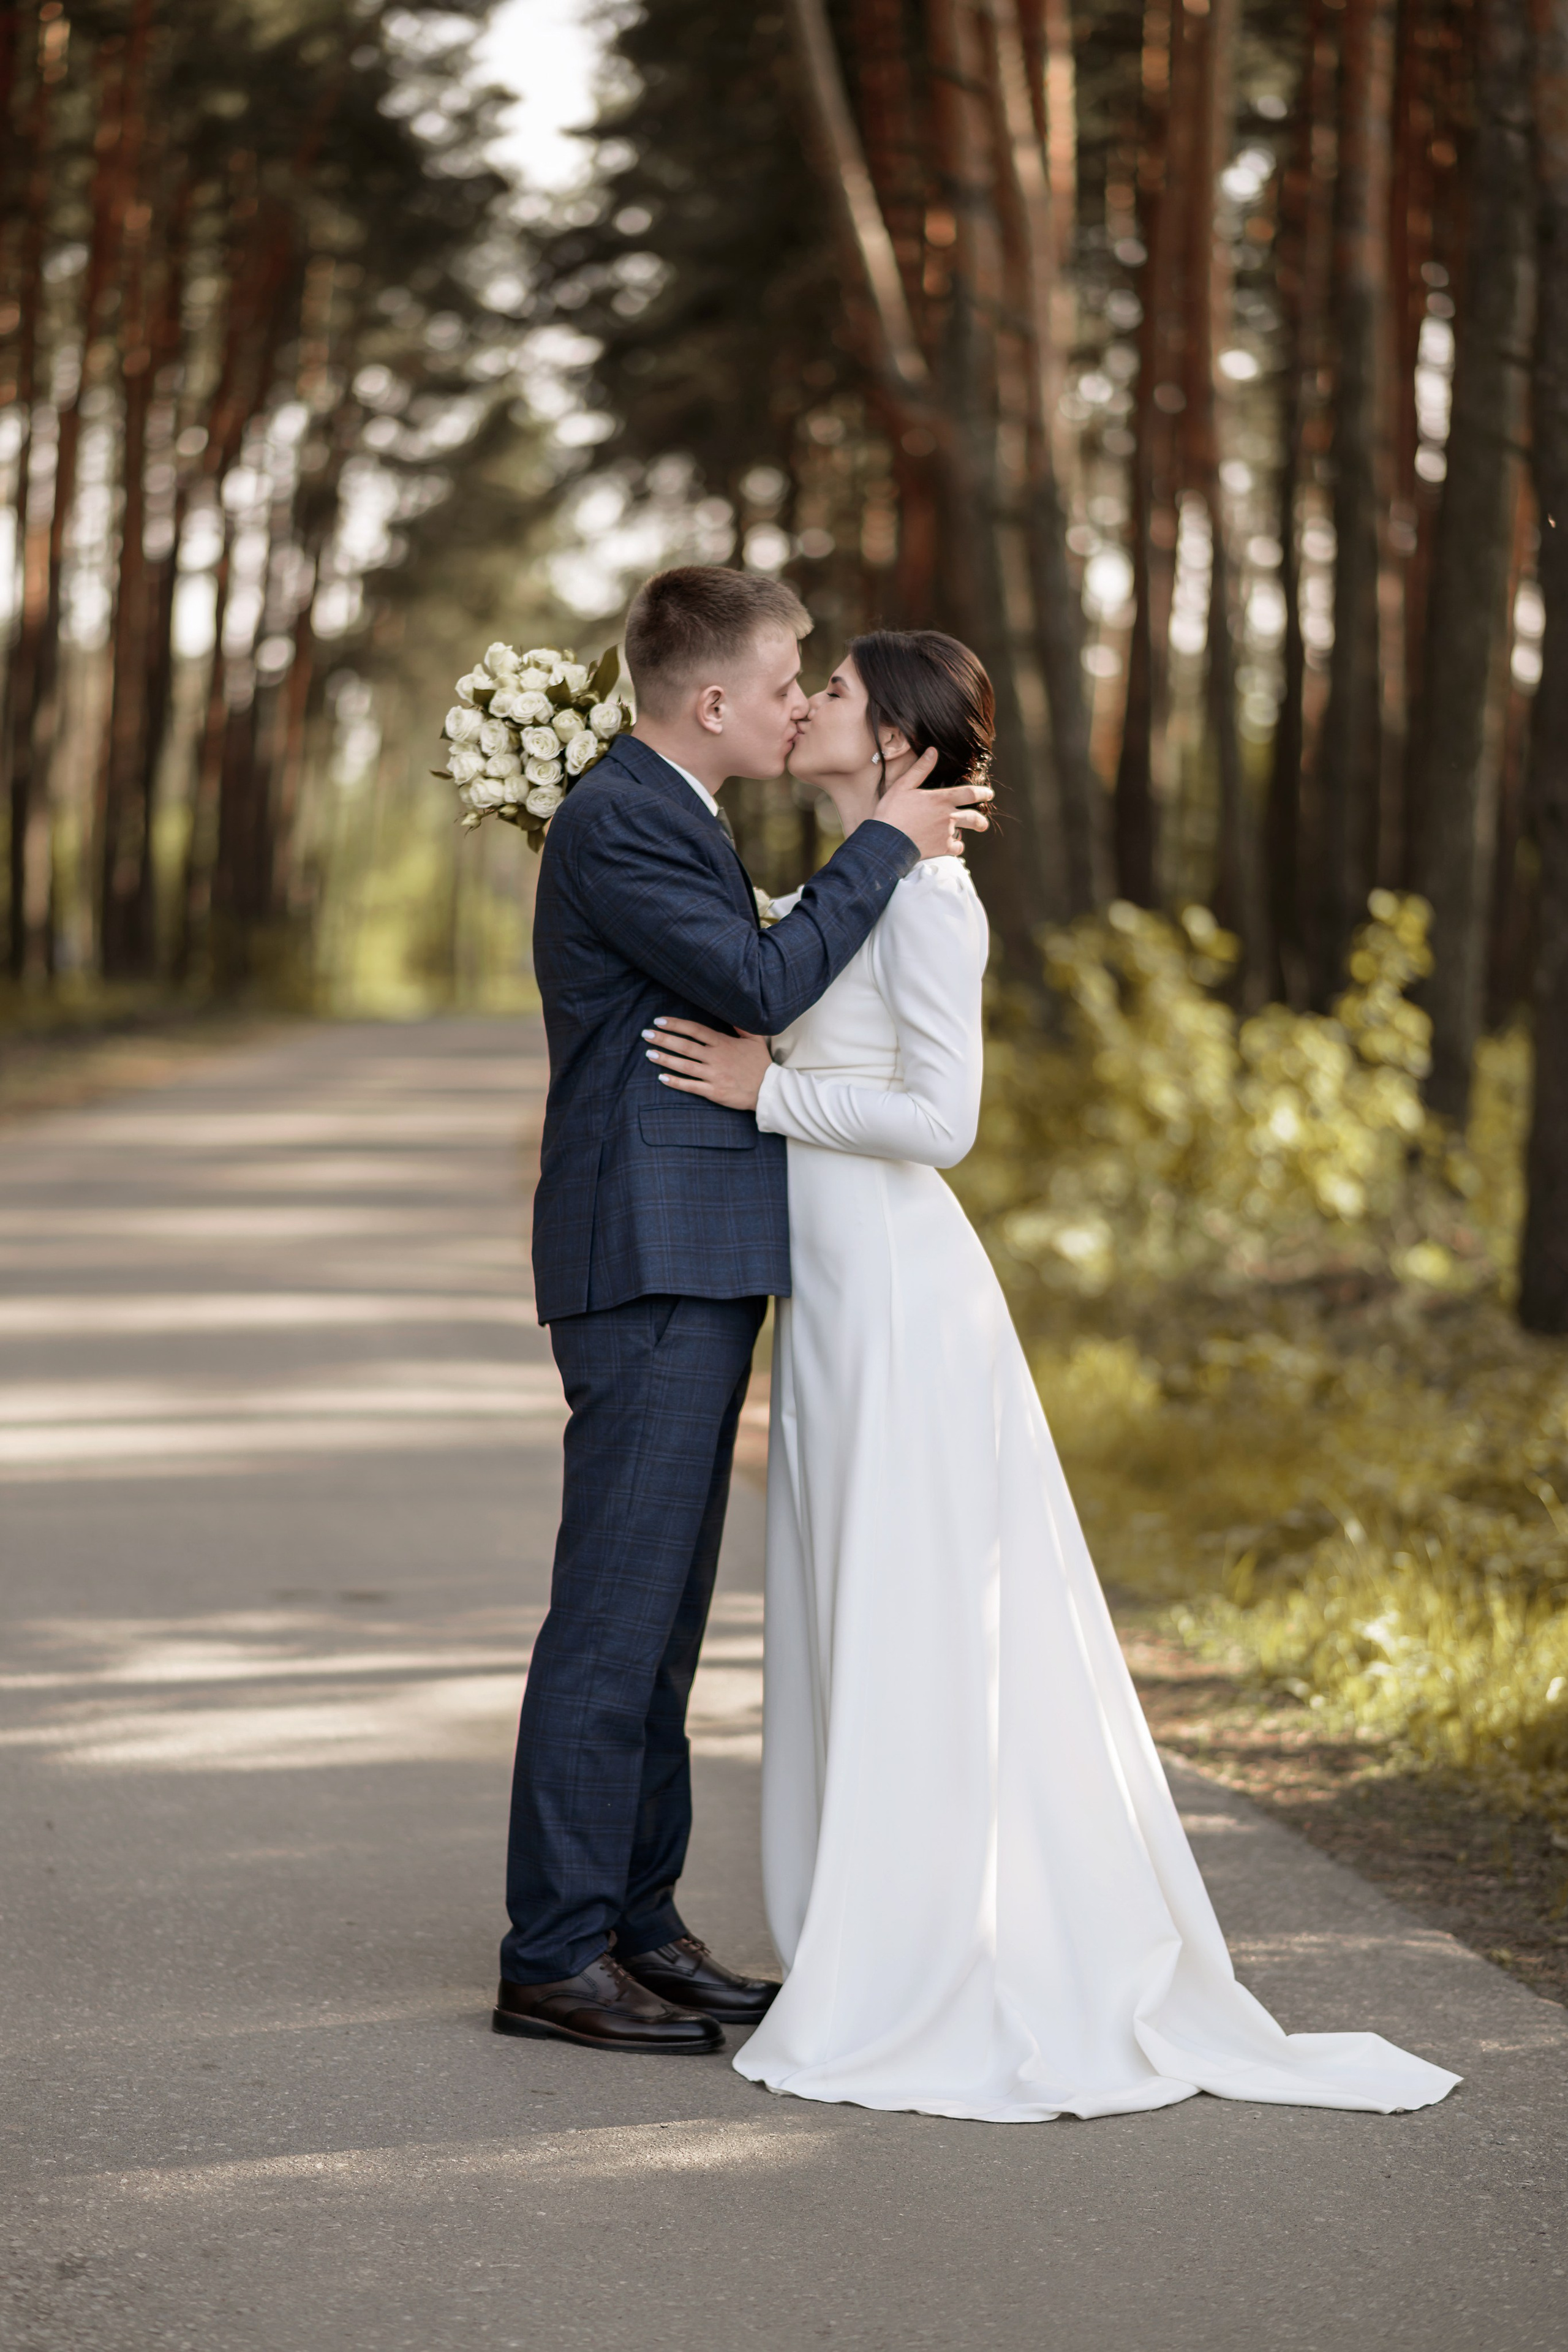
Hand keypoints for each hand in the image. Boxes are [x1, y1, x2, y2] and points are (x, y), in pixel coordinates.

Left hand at [643, 1019, 772, 1110]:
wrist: (769, 1090)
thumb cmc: (760, 1063)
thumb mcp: (755, 1039)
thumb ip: (741, 1025)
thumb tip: (731, 1010)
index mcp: (723, 1043)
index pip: (695, 1030)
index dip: (676, 1024)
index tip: (659, 1021)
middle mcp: (716, 1057)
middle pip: (685, 1046)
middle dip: (664, 1039)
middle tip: (646, 1034)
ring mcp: (714, 1075)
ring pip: (684, 1065)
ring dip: (665, 1059)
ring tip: (649, 1054)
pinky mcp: (714, 1091)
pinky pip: (691, 1086)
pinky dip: (675, 1082)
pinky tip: (661, 1078)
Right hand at [876, 747, 992, 860]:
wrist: (887, 841)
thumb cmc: (892, 812)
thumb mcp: (903, 785)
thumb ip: (920, 769)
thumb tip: (932, 751)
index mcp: (941, 799)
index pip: (970, 793)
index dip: (982, 792)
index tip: (989, 794)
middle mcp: (948, 816)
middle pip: (974, 817)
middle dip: (981, 821)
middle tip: (982, 823)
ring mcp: (946, 833)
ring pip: (965, 834)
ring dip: (966, 833)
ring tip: (965, 834)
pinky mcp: (942, 849)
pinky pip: (956, 848)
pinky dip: (955, 847)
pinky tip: (950, 846)